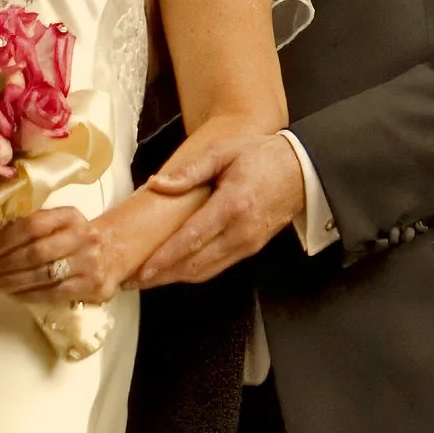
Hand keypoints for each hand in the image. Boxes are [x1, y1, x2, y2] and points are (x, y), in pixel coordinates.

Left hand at [0, 199, 130, 305]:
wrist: (117, 250)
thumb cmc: (78, 238)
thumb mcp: (62, 222)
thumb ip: (35, 227)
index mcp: (70, 216)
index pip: (33, 225)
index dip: (7, 239)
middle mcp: (83, 237)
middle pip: (36, 252)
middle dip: (6, 264)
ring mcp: (90, 263)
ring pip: (43, 276)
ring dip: (14, 282)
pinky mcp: (94, 287)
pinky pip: (55, 294)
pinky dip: (30, 296)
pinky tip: (15, 295)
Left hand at [137, 130, 304, 285]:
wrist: (301, 172)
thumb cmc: (262, 157)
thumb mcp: (225, 152)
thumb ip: (191, 170)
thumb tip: (158, 184)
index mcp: (232, 205)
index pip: (191, 240)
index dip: (164, 259)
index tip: (141, 270)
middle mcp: (240, 232)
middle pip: (194, 265)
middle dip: (161, 277)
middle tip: (132, 281)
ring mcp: (247, 244)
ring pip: (204, 272)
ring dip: (173, 280)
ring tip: (145, 281)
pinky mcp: (250, 250)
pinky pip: (216, 268)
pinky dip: (192, 274)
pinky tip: (172, 272)